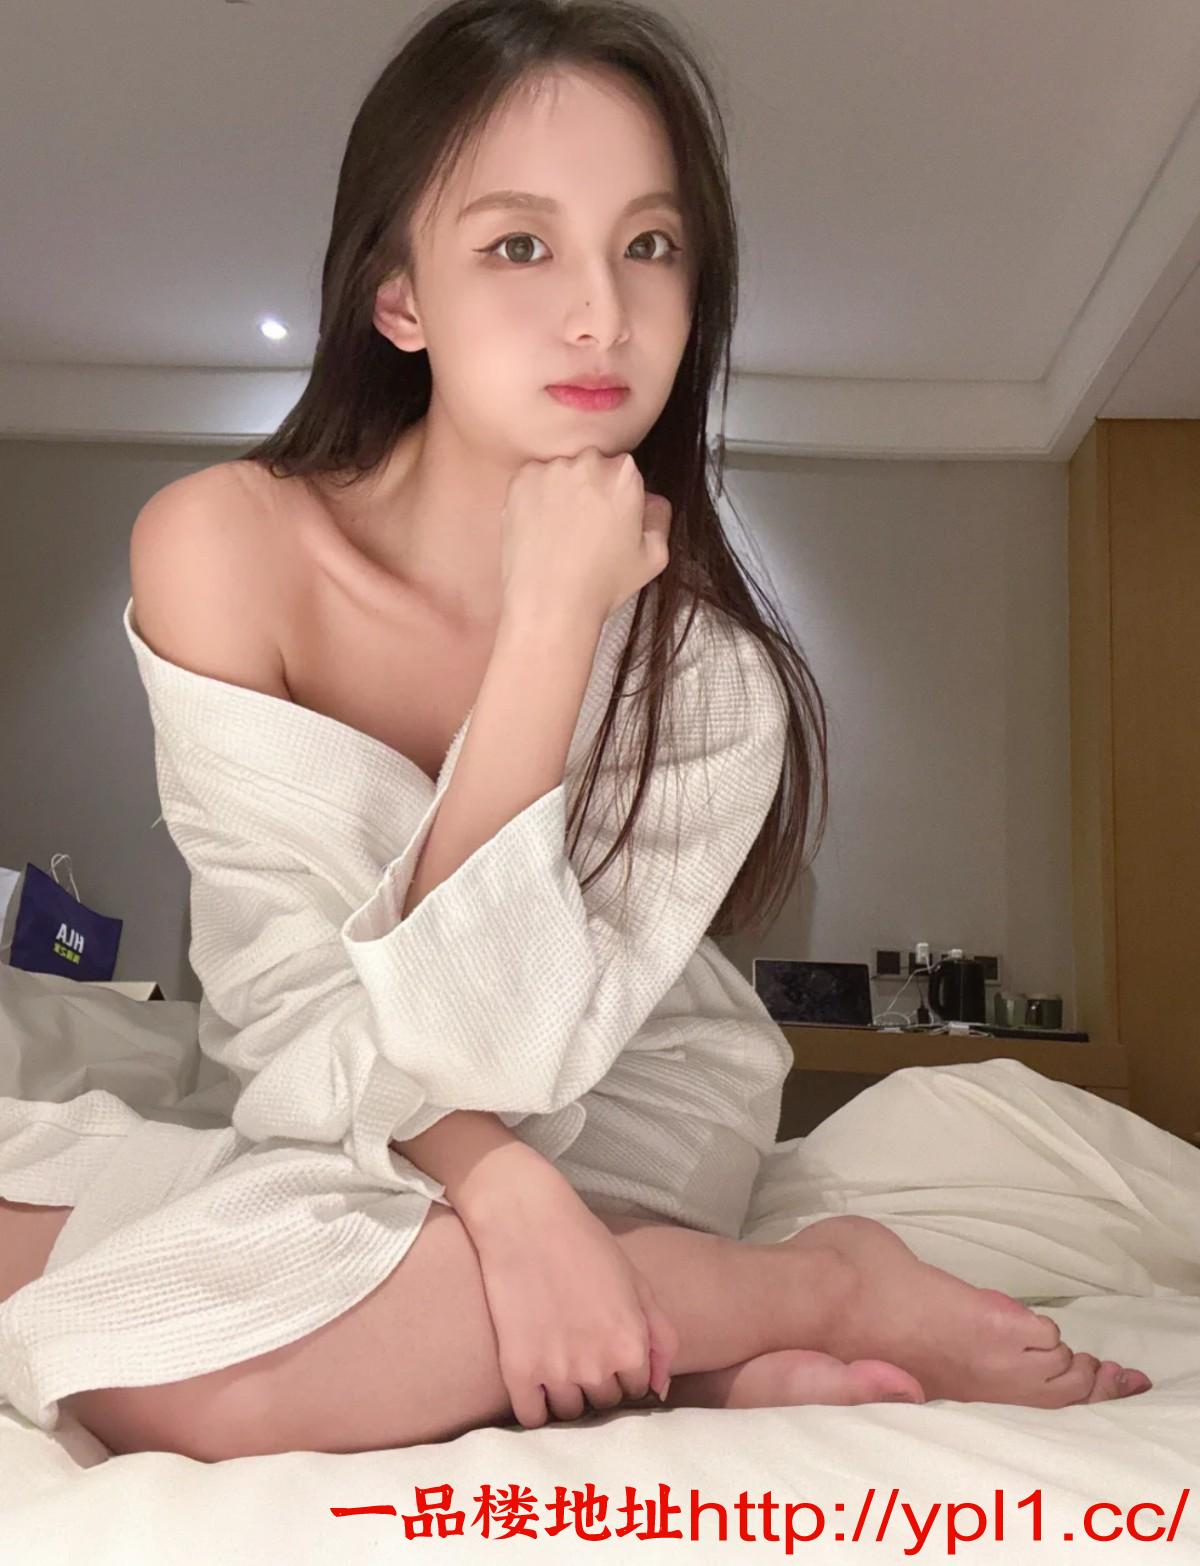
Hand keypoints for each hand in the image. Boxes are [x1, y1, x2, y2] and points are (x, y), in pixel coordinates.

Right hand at [466, 1177, 678, 1429]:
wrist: (526, 1220)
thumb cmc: (585, 1243)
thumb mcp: (636, 1282)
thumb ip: (659, 1338)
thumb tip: (660, 1389)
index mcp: (631, 1345)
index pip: (637, 1390)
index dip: (624, 1372)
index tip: (608, 1354)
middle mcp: (598, 1366)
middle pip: (604, 1404)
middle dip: (598, 1383)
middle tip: (581, 1352)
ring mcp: (556, 1372)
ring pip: (569, 1412)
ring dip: (567, 1395)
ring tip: (557, 1362)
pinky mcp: (518, 1371)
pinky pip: (531, 1418)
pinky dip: (534, 1409)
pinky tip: (534, 1383)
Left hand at [499, 447, 671, 622]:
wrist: (550, 603)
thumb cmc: (602, 584)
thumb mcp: (655, 556)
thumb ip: (659, 516)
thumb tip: (649, 499)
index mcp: (624, 476)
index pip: (624, 469)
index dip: (617, 494)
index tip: (610, 516)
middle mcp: (587, 463)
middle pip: (592, 464)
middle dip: (590, 487)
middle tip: (584, 527)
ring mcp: (551, 470)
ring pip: (561, 471)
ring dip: (562, 491)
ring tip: (560, 532)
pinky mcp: (520, 481)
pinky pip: (533, 480)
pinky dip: (536, 497)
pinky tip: (542, 529)